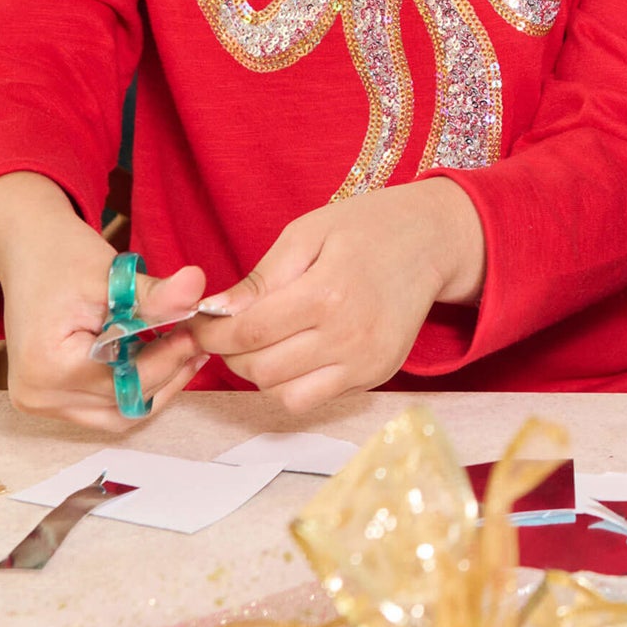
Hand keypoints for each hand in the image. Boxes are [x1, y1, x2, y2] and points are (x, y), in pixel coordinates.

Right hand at [0, 172, 206, 430]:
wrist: (27, 249)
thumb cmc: (63, 255)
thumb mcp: (112, 273)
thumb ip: (155, 294)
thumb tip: (197, 288)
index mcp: (48, 366)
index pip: (125, 379)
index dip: (168, 358)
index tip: (197, 332)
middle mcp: (39, 395)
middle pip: (122, 402)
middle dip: (166, 372)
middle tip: (196, 339)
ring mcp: (40, 403)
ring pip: (116, 412)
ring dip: (153, 384)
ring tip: (180, 347)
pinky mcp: (48, 400)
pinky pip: (102, 406)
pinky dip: (130, 385)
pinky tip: (154, 355)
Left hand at [191, 178, 484, 412]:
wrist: (429, 240)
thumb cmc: (363, 228)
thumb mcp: (306, 233)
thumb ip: (261, 277)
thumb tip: (216, 310)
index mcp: (327, 292)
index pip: (251, 331)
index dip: (213, 334)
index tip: (197, 325)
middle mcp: (349, 336)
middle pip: (262, 369)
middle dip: (231, 353)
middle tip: (225, 331)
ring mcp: (366, 363)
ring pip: (284, 394)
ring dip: (260, 372)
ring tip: (260, 340)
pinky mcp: (376, 377)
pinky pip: (315, 399)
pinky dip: (292, 383)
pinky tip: (293, 351)